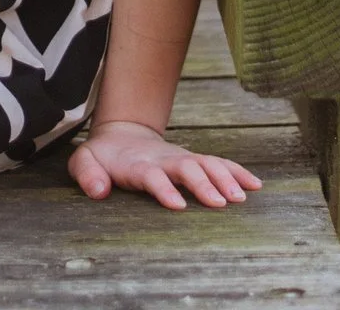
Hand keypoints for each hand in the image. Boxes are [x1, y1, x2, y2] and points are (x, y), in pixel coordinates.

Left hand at [67, 119, 261, 209]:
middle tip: (222, 203)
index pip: (152, 176)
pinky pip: (219, 164)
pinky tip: (256, 185)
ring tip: (242, 197)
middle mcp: (164, 160)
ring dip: (225, 178)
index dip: (164, 189)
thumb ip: (87, 174)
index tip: (178, 205)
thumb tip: (98, 192)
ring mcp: (181, 159)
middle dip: (204, 184)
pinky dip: (237, 172)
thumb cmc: (103, 155)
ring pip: (207, 164)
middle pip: (186, 169)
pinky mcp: (193, 161)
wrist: (121, 134)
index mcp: (139, 165)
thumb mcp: (84, 161)